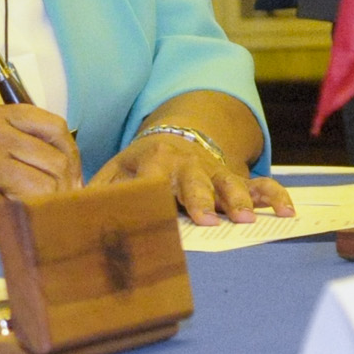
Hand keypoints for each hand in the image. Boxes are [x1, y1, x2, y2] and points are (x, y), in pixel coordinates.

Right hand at [0, 102, 80, 234]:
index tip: (66, 180)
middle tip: (57, 208)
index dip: (69, 157)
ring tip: (33, 216)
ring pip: (44, 186)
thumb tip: (58, 169)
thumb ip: (6, 142)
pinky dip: (24, 221)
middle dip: (64, 189)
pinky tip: (13, 225)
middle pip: (55, 160)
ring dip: (47, 207)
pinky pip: (19, 210)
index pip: (54, 127)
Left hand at [89, 132, 294, 226]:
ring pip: (231, 184)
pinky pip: (262, 184)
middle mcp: (189, 167)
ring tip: (248, 219)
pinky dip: (276, 196)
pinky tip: (287, 213)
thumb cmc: (141, 164)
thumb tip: (66, 215)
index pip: (154, 182)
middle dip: (202, 200)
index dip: (158, 197)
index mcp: (154, 165)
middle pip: (196, 184)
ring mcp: (216, 171)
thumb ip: (98, 192)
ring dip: (240, 200)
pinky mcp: (238, 176)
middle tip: (209, 219)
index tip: (162, 214)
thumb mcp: (115, 170)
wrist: (178, 134)